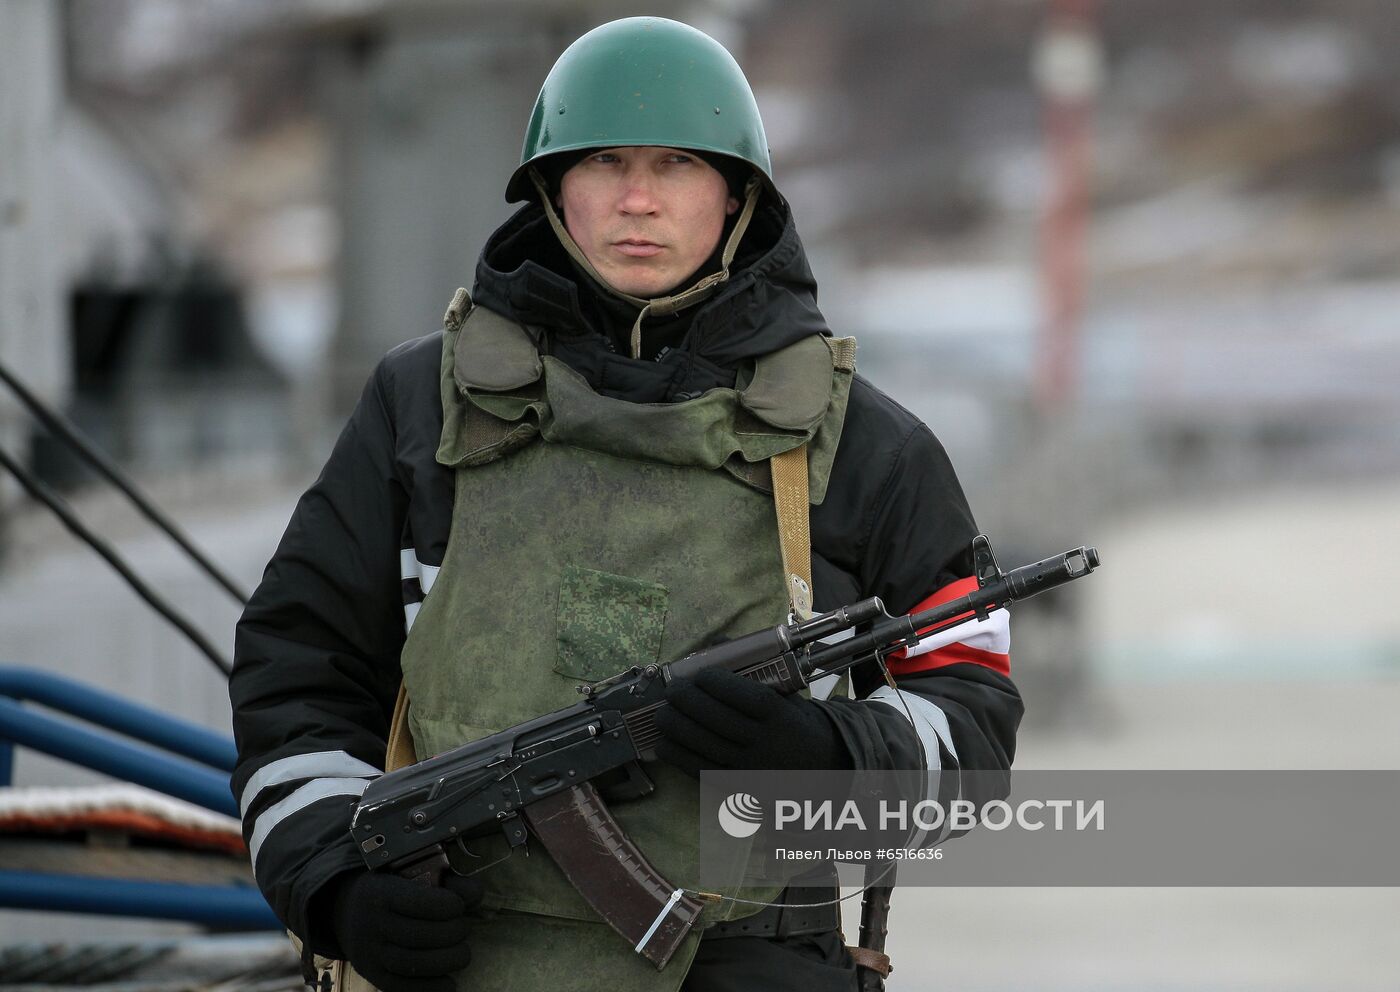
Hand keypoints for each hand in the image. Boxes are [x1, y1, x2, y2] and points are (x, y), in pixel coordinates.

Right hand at [329, 869, 483, 991]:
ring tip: (462, 955)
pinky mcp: (371, 975)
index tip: (459, 906)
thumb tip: (475, 895)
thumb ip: (447, 881)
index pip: (419, 902)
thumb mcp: (412, 873)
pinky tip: (450, 982)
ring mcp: (368, 953)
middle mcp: (370, 924)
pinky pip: (401, 987)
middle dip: (452, 934)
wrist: (346, 909)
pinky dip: (431, 988)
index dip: (448, 906)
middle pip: (417, 936)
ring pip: (410, 964)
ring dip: (446, 962)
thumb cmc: (392, 887)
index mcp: (381, 893)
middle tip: (463, 930)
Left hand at [654, 668, 853, 776]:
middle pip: (720, 721)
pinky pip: (702, 772)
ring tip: (662, 713)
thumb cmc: (798, 726)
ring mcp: (750, 769)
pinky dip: (679, 757)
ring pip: (706, 746)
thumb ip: (755, 672)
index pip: (749, 698)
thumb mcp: (788, 697)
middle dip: (689, 702)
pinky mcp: (736, 788)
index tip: (701, 674)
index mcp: (783, 719)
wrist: (820, 773)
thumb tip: (717, 643)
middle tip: (672, 690)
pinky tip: (665, 742)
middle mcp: (767, 745)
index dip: (720, 684)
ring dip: (677, 727)